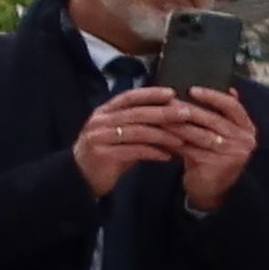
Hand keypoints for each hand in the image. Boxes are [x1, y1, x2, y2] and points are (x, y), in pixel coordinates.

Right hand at [69, 85, 227, 197]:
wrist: (82, 177)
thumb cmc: (109, 153)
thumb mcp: (121, 134)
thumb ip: (139, 123)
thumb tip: (170, 111)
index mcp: (104, 112)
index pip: (129, 97)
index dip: (150, 94)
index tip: (172, 93)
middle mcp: (100, 121)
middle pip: (136, 113)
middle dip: (164, 113)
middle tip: (186, 113)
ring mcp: (98, 137)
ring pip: (137, 132)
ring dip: (163, 135)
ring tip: (182, 139)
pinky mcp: (101, 154)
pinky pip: (133, 151)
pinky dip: (153, 152)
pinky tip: (168, 156)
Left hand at [163, 82, 255, 209]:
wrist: (212, 189)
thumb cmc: (213, 156)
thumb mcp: (222, 135)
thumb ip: (221, 115)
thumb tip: (217, 88)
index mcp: (247, 128)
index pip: (232, 106)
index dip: (213, 96)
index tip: (192, 89)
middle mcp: (244, 140)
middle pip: (212, 118)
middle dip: (186, 109)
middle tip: (166, 102)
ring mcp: (232, 153)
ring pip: (198, 133)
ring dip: (176, 124)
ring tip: (158, 116)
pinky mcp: (216, 165)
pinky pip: (189, 148)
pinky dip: (172, 141)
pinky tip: (159, 135)